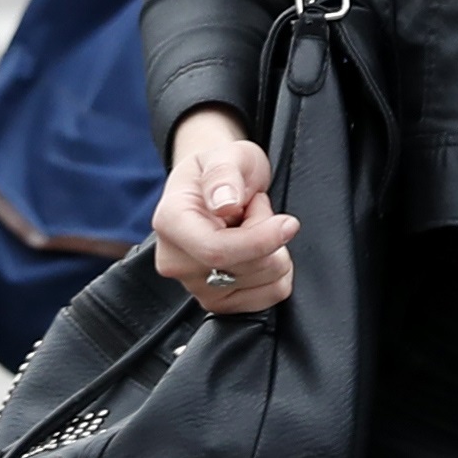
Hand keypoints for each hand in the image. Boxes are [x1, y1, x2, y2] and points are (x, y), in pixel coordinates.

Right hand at [152, 107, 296, 313]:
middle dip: (267, 235)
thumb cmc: (221, 170)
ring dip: (273, 250)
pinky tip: (259, 250)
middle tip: (253, 209)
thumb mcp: (226, 155)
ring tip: (251, 226)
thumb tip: (224, 203)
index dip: (259, 240)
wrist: (217, 187)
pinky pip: (270, 296)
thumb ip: (224, 174)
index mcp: (170, 223)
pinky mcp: (219, 302)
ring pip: (263, 283)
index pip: (216, 250)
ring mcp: (195, 286)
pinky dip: (278, 273)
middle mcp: (175, 261)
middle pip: (244, 268)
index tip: (287, 223)